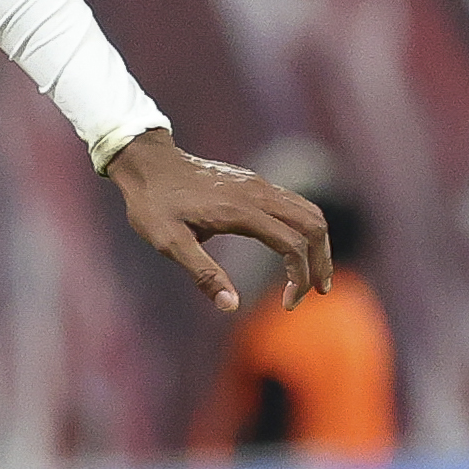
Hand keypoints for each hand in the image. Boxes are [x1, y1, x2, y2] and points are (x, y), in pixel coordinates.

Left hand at [103, 130, 333, 312]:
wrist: (147, 163)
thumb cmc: (153, 205)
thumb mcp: (169, 243)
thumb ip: (203, 273)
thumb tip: (231, 306)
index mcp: (241, 211)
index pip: (292, 245)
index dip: (299, 278)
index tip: (288, 304)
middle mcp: (258, 193)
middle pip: (313, 225)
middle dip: (322, 261)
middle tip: (319, 292)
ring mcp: (259, 185)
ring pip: (309, 211)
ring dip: (319, 243)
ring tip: (315, 275)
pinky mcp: (254, 183)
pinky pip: (294, 203)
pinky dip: (306, 228)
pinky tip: (296, 249)